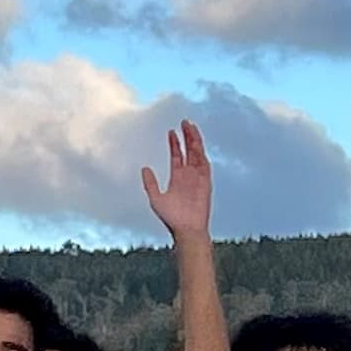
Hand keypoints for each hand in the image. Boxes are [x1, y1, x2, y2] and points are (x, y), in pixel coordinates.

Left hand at [140, 120, 213, 240]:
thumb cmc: (171, 218)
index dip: (174, 143)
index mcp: (177, 178)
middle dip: (187, 136)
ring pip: (197, 154)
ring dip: (195, 141)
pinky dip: (201, 154)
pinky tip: (197, 143)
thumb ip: (150, 183)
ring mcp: (198, 177)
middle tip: (184, 122)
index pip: (176, 156)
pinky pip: (204, 165)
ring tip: (190, 126)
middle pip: (189, 151)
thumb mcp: (155, 198)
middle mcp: (188, 175)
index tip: (171, 131)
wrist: (186, 229)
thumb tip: (144, 168)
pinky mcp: (206, 182)